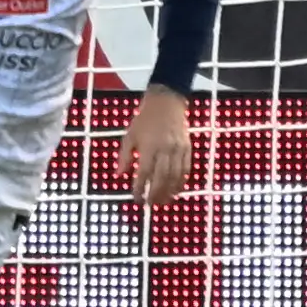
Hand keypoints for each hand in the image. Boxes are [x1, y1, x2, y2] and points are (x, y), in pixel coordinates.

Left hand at [117, 84, 190, 204]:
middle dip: (155, 194)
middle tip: (150, 204)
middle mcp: (165, 149)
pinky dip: (181, 183)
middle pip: (161, 178)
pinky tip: (175, 191)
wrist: (166, 102)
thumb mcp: (129, 136)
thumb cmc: (145, 119)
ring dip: (169, 192)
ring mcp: (178, 150)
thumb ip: (124, 157)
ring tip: (162, 202)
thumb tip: (119, 176)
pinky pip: (186, 170)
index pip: (144, 173)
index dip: (140, 188)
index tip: (136, 199)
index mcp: (148, 146)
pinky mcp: (188, 149)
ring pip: (175, 177)